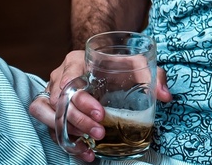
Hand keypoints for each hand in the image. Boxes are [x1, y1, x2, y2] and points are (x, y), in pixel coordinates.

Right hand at [27, 52, 171, 161]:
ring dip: (67, 132)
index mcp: (74, 61)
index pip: (68, 81)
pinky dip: (66, 142)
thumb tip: (165, 96)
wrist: (102, 61)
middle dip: (78, 121)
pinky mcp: (53, 111)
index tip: (100, 113)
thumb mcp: (135, 62)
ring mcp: (52, 95)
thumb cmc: (117, 62)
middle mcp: (58, 77)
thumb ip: (152, 75)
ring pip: (46, 115)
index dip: (82, 101)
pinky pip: (51, 128)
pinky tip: (86, 151)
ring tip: (90, 144)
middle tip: (100, 131)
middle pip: (57, 102)